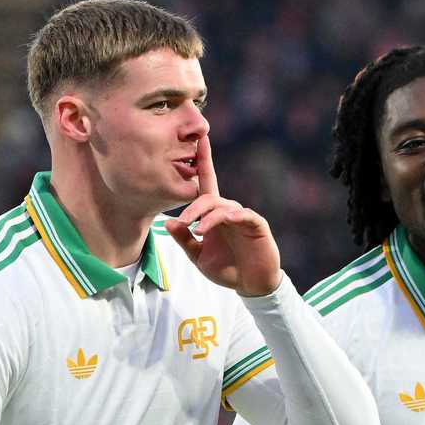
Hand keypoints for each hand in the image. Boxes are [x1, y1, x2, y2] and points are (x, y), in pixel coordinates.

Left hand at [163, 135, 282, 296]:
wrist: (251, 284)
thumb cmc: (226, 268)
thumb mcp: (198, 257)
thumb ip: (184, 240)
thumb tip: (168, 223)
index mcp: (213, 215)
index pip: (206, 183)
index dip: (203, 160)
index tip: (198, 139)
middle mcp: (227, 211)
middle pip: (209, 197)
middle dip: (194, 207)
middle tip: (183, 222)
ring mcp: (242, 216)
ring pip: (223, 206)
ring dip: (207, 217)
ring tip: (197, 230)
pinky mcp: (256, 225)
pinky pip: (243, 215)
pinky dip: (231, 217)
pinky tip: (224, 221)